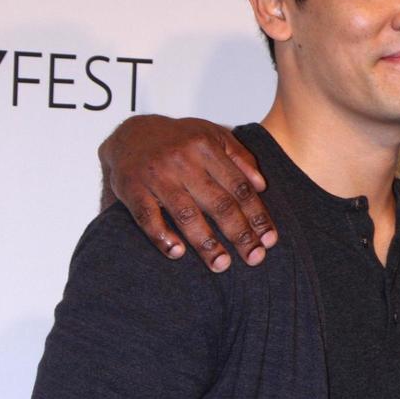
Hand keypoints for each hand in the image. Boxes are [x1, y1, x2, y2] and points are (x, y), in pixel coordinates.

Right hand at [98, 115, 276, 270]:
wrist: (130, 133)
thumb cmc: (179, 139)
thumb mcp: (213, 136)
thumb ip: (240, 157)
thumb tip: (262, 186)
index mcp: (207, 147)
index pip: (239, 187)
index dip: (256, 215)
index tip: (269, 239)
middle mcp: (183, 160)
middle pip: (218, 203)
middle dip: (239, 234)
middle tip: (254, 258)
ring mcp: (157, 175)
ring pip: (186, 213)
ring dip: (205, 243)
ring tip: (221, 264)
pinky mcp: (131, 188)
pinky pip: (147, 216)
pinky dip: (162, 236)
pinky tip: (177, 253)